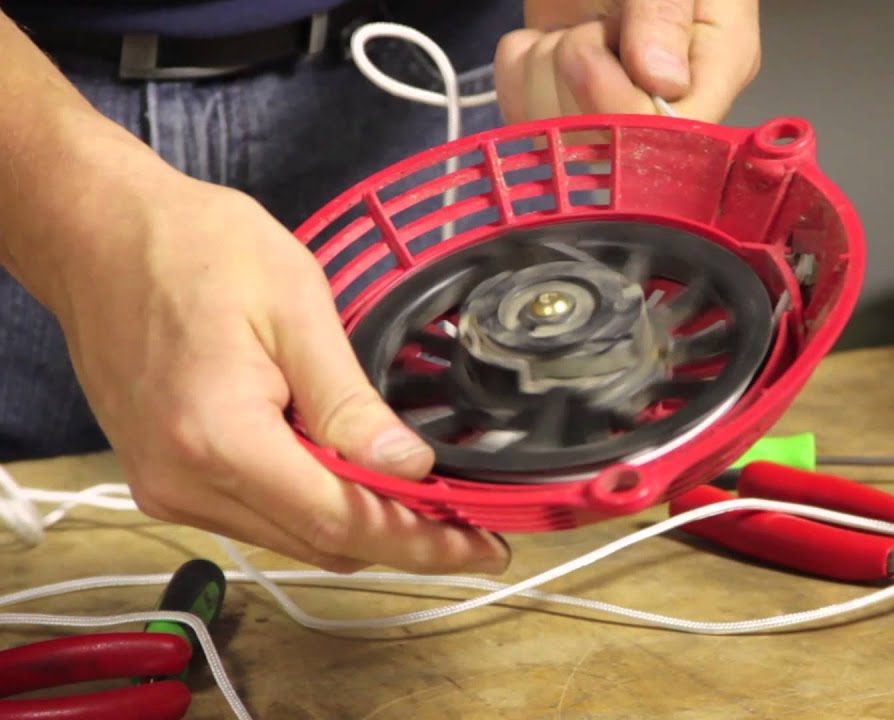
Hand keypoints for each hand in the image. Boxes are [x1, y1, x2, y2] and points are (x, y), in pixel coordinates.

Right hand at [51, 156, 509, 575]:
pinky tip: (357, 480)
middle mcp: (184, 481)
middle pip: (319, 543)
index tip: (482, 547)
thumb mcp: (295, 306)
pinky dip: (314, 506)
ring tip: (426, 503)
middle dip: (402, 539)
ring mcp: (168, 485)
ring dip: (360, 526)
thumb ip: (350, 401)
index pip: (340, 520)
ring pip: (291, 536)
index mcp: (220, 439)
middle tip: (470, 526)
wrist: (97, 232)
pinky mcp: (165, 476)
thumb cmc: (192, 248)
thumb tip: (409, 467)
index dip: (419, 541)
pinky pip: (258, 514)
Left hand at [494, 0, 759, 123]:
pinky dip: (520, 73)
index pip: (673, 137)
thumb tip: (661, 81)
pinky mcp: (564, 107)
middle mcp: (666, 108)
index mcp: (713, 73)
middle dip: (578, 78)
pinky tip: (546, 44)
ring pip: (558, 135)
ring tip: (575, 28)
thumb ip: (665, 13)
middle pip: (610, 145)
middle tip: (591, 25)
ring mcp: (612, 111)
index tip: (595, 52)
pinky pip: (521, 116)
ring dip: (545, 70)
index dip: (621, 109)